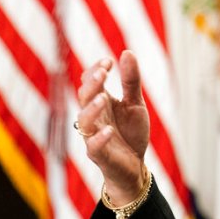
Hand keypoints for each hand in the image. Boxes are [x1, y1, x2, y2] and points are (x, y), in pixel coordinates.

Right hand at [75, 50, 148, 204]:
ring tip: (104, 97)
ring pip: (84, 121)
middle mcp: (93, 117)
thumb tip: (127, 52)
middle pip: (84, 97)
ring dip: (92, 108)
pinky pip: (93, 146)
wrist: (135, 166)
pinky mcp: (99, 156)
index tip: (108, 61)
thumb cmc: (131, 133)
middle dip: (92, 84)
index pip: (90, 82)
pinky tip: (108, 130)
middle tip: (103, 72)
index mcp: (100, 102)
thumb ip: (131, 81)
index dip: (96, 70)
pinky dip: (99, 138)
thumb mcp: (135, 104)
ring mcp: (93, 136)